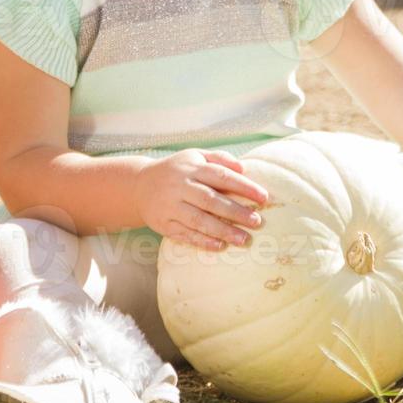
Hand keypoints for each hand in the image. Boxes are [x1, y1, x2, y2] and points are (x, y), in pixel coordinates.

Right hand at [135, 149, 269, 250]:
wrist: (138, 185)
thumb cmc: (176, 171)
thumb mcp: (194, 156)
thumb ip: (219, 159)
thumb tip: (244, 169)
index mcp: (191, 167)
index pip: (221, 176)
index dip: (243, 187)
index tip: (263, 197)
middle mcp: (180, 186)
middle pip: (211, 200)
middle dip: (236, 212)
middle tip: (257, 221)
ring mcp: (170, 206)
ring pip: (198, 220)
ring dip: (223, 231)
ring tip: (244, 239)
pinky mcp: (163, 224)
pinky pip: (184, 234)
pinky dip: (202, 241)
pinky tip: (220, 246)